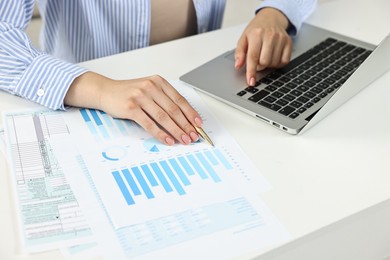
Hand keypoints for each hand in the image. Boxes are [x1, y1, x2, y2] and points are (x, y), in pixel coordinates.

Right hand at [65, 72, 201, 145]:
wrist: (106, 91)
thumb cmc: (129, 93)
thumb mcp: (149, 90)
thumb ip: (163, 100)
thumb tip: (182, 120)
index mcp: (159, 82)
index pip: (179, 100)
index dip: (191, 114)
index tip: (198, 125)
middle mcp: (151, 87)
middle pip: (174, 110)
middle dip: (186, 125)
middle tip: (193, 136)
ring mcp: (141, 96)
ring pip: (164, 117)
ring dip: (176, 131)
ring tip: (184, 140)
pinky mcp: (131, 107)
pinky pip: (149, 123)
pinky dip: (160, 133)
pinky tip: (168, 140)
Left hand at [235, 8, 292, 85]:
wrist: (271, 18)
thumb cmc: (256, 30)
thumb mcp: (243, 38)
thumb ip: (239, 53)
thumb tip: (238, 66)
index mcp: (256, 34)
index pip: (253, 57)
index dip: (251, 71)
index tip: (251, 82)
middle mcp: (270, 36)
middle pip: (265, 62)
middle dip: (259, 65)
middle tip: (257, 59)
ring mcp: (281, 39)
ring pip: (274, 63)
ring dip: (268, 64)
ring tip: (265, 55)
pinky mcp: (289, 42)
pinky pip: (284, 61)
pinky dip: (278, 63)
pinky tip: (273, 56)